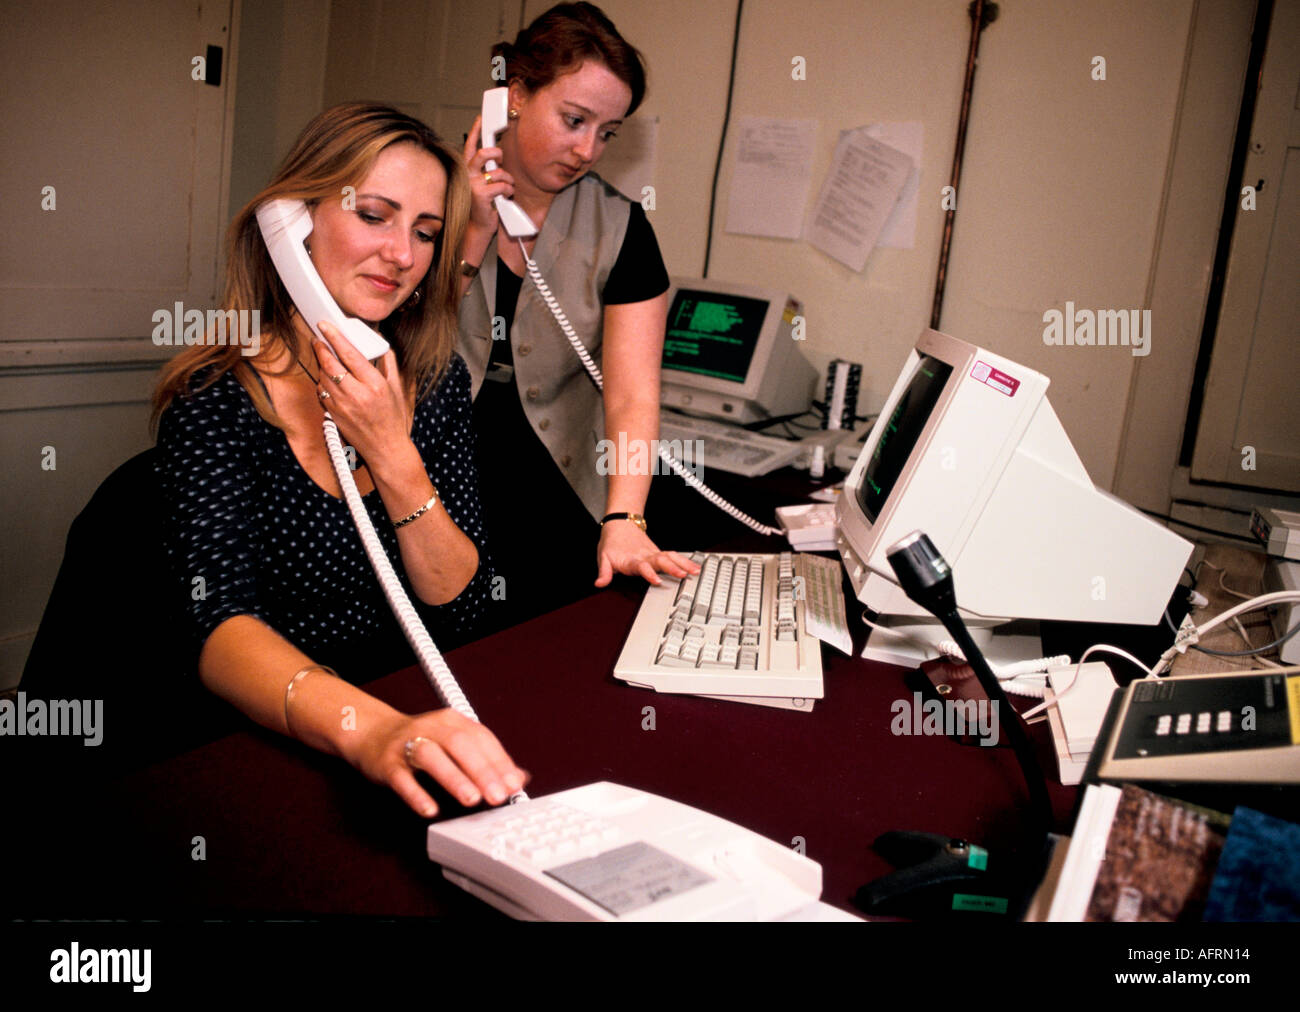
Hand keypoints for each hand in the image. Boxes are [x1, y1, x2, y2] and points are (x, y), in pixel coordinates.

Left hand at [312, 324, 412, 464]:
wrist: (386, 449)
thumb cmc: (393, 419)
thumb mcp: (397, 389)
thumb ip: (389, 364)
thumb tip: (382, 345)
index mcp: (375, 385)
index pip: (350, 355)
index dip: (335, 337)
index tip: (325, 326)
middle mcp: (357, 394)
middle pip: (330, 364)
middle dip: (321, 348)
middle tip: (319, 339)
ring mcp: (343, 406)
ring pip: (323, 377)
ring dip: (321, 365)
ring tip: (325, 358)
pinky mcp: (334, 414)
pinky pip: (322, 392)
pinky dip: (322, 382)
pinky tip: (328, 379)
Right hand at [352, 706, 527, 816]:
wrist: (373, 733)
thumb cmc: (423, 741)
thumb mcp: (455, 742)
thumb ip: (486, 759)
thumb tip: (518, 778)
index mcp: (452, 721)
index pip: (481, 738)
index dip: (499, 762)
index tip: (513, 784)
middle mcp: (431, 727)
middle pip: (460, 745)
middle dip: (481, 771)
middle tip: (497, 796)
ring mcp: (407, 744)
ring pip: (431, 756)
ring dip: (454, 778)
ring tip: (471, 800)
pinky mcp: (387, 763)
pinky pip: (401, 778)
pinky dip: (416, 794)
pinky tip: (430, 809)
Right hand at [462, 115, 516, 234]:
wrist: (477, 227)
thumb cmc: (484, 205)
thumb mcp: (485, 183)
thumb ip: (488, 169)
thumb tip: (498, 155)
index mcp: (468, 169)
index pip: (470, 145)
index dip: (475, 130)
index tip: (481, 118)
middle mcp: (468, 174)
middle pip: (484, 153)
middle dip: (497, 153)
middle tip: (501, 158)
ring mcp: (473, 184)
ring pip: (499, 172)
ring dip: (509, 181)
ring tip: (506, 190)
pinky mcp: (481, 194)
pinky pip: (503, 186)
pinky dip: (509, 192)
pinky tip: (505, 198)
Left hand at [594, 521, 698, 586]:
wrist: (620, 524)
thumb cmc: (612, 542)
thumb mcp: (603, 557)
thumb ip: (604, 572)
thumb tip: (599, 584)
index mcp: (632, 559)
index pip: (642, 567)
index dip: (649, 573)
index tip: (657, 580)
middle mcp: (646, 556)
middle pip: (661, 561)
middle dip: (673, 568)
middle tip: (683, 575)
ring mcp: (654, 553)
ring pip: (671, 557)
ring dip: (683, 564)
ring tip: (695, 571)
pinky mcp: (659, 552)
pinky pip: (674, 556)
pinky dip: (685, 561)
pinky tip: (695, 567)